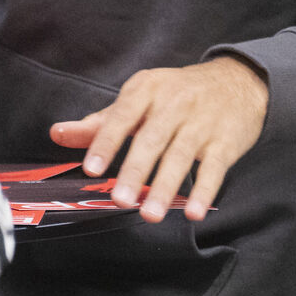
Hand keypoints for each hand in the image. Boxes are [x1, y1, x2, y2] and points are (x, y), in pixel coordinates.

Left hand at [50, 57, 268, 222]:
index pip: (122, 117)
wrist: (238, 81)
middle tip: (119, 200)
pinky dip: (204, 191)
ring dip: (165, 188)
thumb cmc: (177, 94)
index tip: (91, 168)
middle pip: (151, 140)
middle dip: (134, 171)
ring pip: (181, 156)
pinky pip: (214, 169)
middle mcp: (174, 103)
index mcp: (146, 90)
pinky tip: (193, 212)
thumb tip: (57, 133)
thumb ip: (100, 122)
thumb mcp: (139, 98)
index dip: (106, 142)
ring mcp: (202, 123)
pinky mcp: (226, 141)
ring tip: (149, 214)